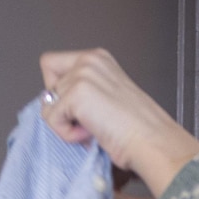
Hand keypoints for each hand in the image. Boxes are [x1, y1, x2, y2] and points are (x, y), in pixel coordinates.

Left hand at [39, 49, 198, 197]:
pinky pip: (51, 119)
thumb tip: (52, 102)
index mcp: (97, 58)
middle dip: (61, 108)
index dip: (60, 91)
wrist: (151, 140)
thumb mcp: (104, 95)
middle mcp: (88, 60)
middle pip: (47, 85)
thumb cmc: (136, 127)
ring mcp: (82, 75)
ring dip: (66, 124)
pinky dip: (67, 134)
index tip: (81, 108)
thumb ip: (80, 90)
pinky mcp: (76, 94)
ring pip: (47, 105)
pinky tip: (90, 133)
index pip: (53, 66)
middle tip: (85, 119)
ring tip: (93, 128)